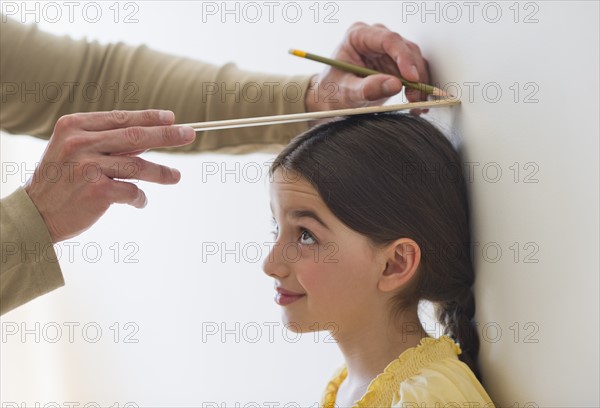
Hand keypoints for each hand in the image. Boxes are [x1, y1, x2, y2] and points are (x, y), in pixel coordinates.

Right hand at [24, 110, 195, 242]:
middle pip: (135, 136)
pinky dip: (140, 198)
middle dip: (167, 135)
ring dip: (161, 172)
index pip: (121, 118)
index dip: (149, 118)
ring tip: (176, 177)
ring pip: (138, 166)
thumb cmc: (60, 180)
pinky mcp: (97, 192)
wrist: (35, 213)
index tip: (171, 118)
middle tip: (189, 134)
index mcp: (74, 126)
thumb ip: (107, 142)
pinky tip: (139, 202)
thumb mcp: (74, 150)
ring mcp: (88, 167)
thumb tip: (149, 136)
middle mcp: (80, 143)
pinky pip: (132, 191)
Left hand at [305, 22, 430, 114]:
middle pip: (406, 49)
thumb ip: (367, 88)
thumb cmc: (332, 91)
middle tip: (415, 97)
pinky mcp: (396, 64)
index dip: (403, 58)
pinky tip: (416, 103)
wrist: (332, 100)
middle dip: (415, 75)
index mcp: (358, 36)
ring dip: (419, 83)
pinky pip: (414, 72)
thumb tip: (394, 84)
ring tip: (416, 104)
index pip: (388, 40)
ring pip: (415, 61)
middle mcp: (376, 39)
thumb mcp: (346, 92)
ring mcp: (387, 50)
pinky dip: (418, 88)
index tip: (412, 78)